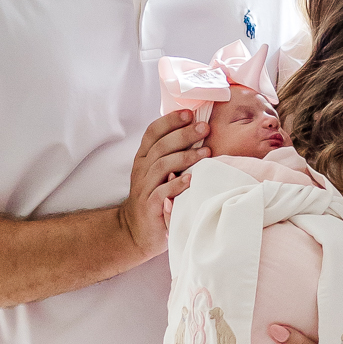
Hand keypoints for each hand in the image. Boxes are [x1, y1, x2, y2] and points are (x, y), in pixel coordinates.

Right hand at [117, 110, 209, 259]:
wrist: (136, 231)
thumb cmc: (155, 196)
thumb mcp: (159, 172)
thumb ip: (172, 153)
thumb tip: (199, 130)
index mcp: (144, 157)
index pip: (153, 132)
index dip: (170, 120)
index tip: (190, 113)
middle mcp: (142, 169)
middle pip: (161, 145)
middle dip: (184, 134)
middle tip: (204, 128)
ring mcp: (144, 187)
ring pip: (162, 165)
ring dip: (185, 157)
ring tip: (206, 153)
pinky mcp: (149, 206)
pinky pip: (161, 192)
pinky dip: (176, 184)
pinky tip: (192, 179)